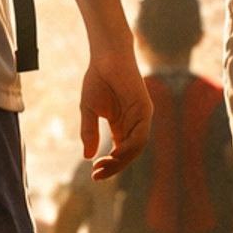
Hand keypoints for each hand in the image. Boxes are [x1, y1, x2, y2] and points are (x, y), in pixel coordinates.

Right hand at [82, 44, 152, 178]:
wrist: (106, 57)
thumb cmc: (98, 79)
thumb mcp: (89, 111)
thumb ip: (90, 133)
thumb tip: (87, 156)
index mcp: (122, 126)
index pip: (119, 153)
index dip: (109, 165)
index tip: (93, 174)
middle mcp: (134, 124)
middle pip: (129, 154)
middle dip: (114, 167)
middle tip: (98, 175)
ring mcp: (141, 118)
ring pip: (137, 148)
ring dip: (122, 160)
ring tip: (104, 166)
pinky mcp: (145, 109)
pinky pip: (140, 134)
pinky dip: (129, 147)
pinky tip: (115, 153)